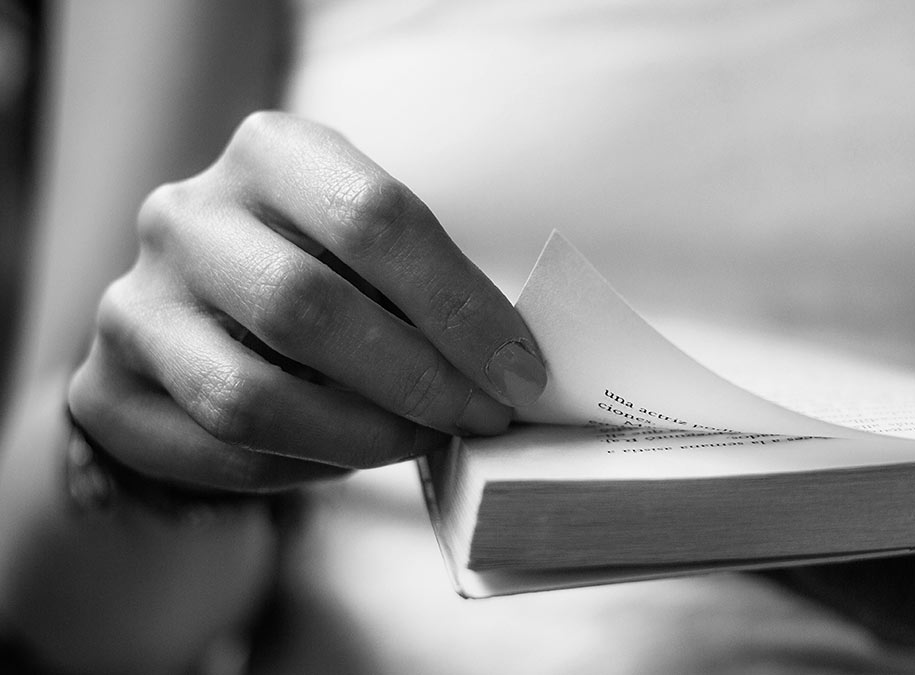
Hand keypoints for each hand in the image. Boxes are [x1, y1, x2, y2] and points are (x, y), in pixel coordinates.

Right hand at [68, 112, 545, 492]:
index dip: (459, 304)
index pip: (374, 216)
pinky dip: (303, 469)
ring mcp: (130, 302)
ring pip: (250, 397)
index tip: (520, 371)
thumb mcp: (375, 255)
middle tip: (481, 419)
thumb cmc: (323, 277)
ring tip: (420, 440)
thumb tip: (517, 368)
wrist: (200, 323)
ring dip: (361, 437)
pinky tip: (346, 457)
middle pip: (307, 306)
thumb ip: (431, 292)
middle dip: (417, 379)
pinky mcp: (103, 391)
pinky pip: (218, 455)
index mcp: (269, 152)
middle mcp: (184, 214)